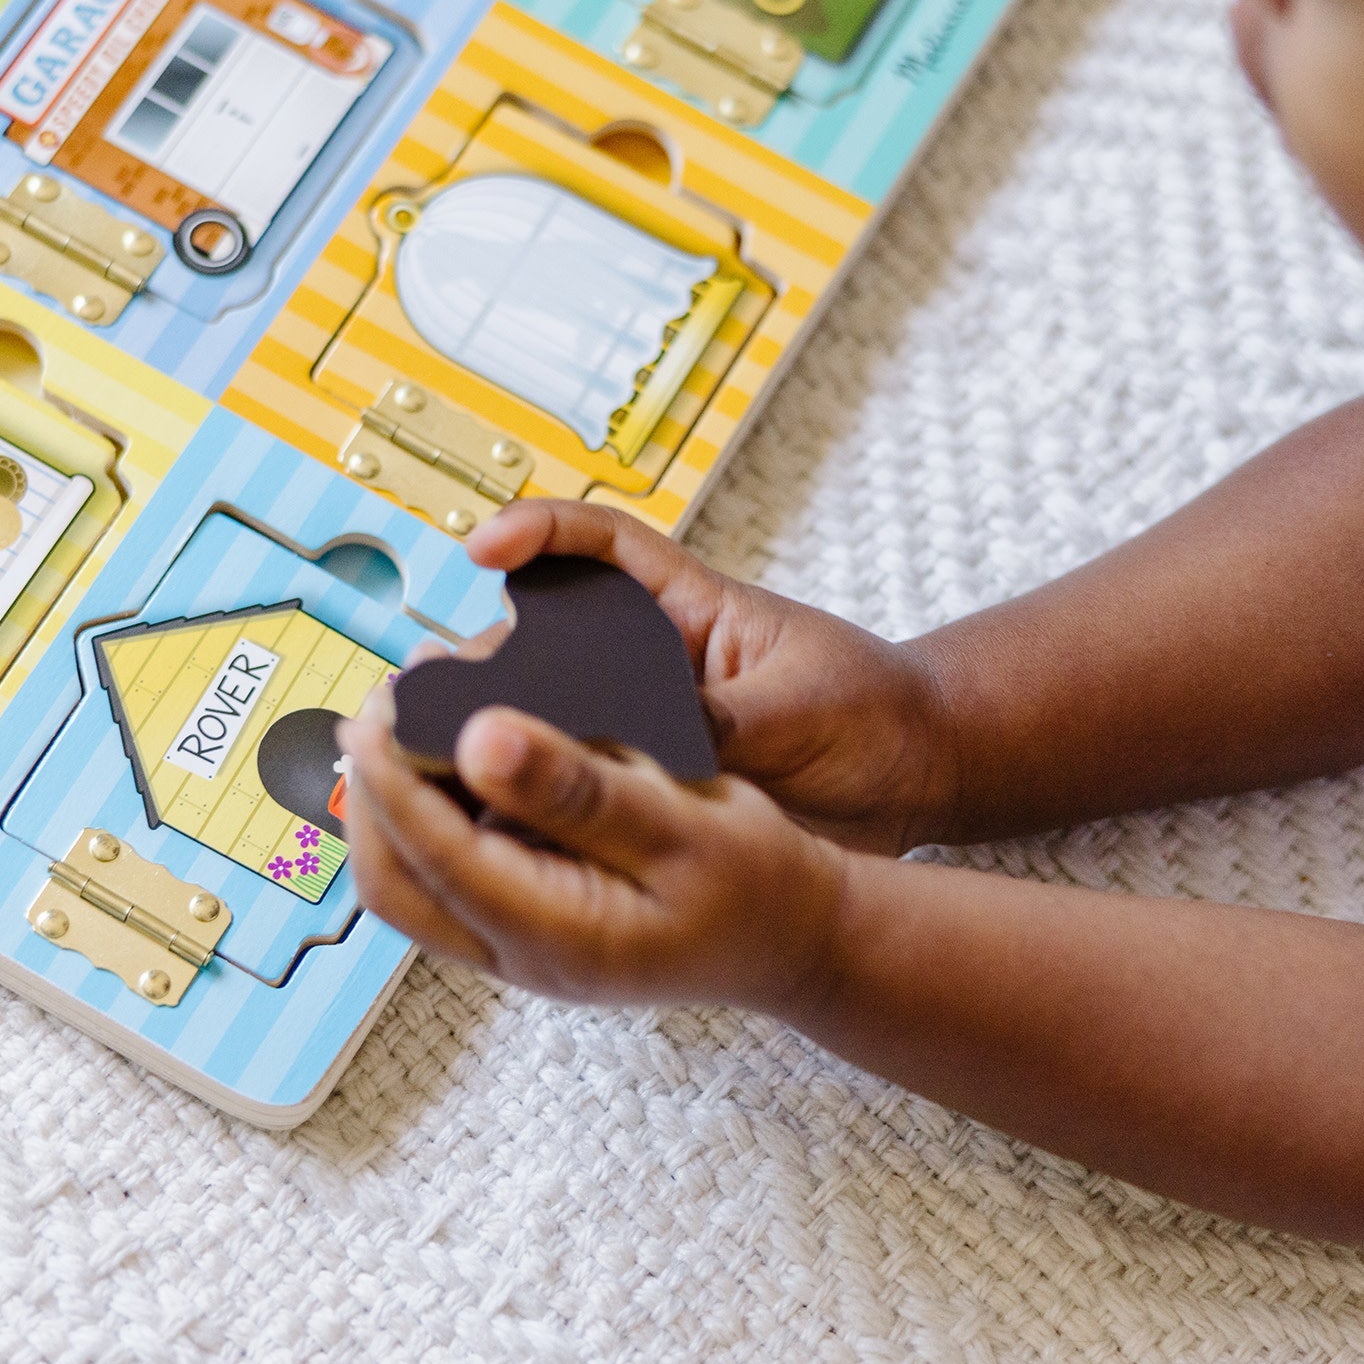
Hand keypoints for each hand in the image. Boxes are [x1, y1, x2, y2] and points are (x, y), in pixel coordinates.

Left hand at [337, 683, 849, 1014]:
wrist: (799, 938)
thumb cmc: (757, 879)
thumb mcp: (680, 819)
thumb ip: (578, 786)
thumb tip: (477, 739)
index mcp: (554, 932)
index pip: (430, 854)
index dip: (389, 776)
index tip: (379, 704)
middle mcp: (522, 954)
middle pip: (393, 883)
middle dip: (370, 793)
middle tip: (379, 705)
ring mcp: (522, 948)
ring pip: (411, 885)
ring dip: (392, 805)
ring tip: (404, 717)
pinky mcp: (532, 926)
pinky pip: (448, 877)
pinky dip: (429, 816)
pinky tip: (451, 754)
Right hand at [456, 500, 954, 857]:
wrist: (920, 780)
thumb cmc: (875, 711)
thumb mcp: (801, 705)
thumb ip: (727, 720)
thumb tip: (656, 743)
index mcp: (690, 608)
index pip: (600, 544)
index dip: (537, 533)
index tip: (483, 548)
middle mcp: (656, 663)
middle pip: (549, 641)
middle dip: (490, 661)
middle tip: (443, 692)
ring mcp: (649, 727)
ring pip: (554, 721)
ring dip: (502, 739)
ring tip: (451, 765)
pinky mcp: (654, 790)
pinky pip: (581, 792)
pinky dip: (539, 807)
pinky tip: (499, 830)